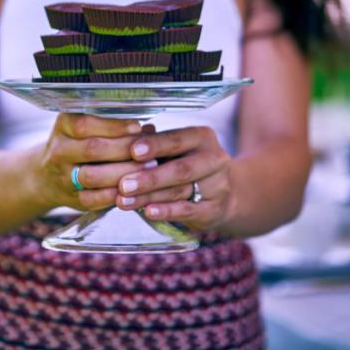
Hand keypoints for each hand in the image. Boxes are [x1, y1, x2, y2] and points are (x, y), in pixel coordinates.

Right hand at [38, 113, 153, 211]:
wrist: (48, 177)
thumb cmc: (82, 145)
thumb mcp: (91, 129)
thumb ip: (117, 128)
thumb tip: (150, 130)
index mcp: (64, 126)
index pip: (86, 124)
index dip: (114, 126)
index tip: (138, 127)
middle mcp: (58, 150)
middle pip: (92, 149)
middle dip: (125, 150)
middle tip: (151, 152)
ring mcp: (61, 176)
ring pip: (92, 176)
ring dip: (123, 173)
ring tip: (148, 170)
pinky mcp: (69, 199)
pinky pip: (92, 199)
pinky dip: (115, 195)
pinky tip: (134, 190)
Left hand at [114, 126, 232, 231]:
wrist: (225, 194)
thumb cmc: (191, 165)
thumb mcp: (178, 150)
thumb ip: (155, 145)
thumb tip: (124, 139)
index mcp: (202, 138)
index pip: (177, 139)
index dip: (155, 145)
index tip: (133, 150)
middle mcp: (213, 159)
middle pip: (181, 168)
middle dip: (150, 177)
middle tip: (124, 184)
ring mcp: (217, 185)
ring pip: (180, 191)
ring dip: (150, 197)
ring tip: (125, 201)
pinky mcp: (214, 209)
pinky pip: (188, 210)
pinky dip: (167, 211)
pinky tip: (149, 212)